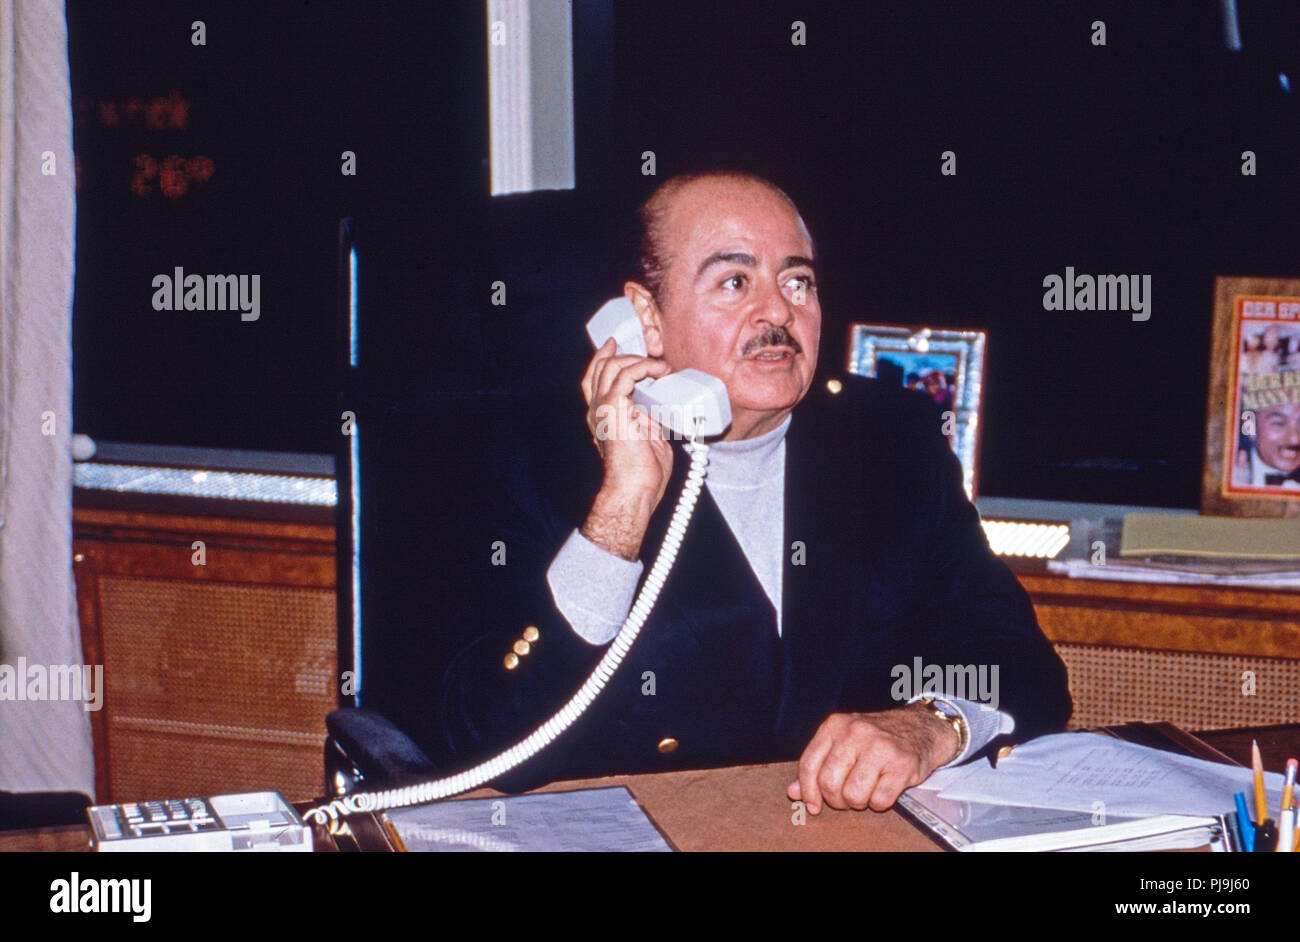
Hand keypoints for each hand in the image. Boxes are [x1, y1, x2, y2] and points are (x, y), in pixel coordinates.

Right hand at [579, 338, 674, 559]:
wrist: (635, 490)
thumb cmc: (642, 475)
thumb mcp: (648, 437)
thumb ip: (649, 417)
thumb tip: (663, 404)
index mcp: (602, 418)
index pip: (593, 380)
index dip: (602, 358)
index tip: (614, 345)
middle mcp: (596, 411)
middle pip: (599, 368)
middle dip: (622, 354)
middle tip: (648, 356)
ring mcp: (602, 409)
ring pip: (611, 366)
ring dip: (637, 361)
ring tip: (659, 367)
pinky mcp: (613, 409)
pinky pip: (625, 374)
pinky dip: (643, 367)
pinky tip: (658, 370)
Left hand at [786, 704, 960, 813]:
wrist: (920, 729)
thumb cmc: (876, 740)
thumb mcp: (842, 743)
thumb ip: (817, 766)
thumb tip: (794, 792)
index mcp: (835, 725)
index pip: (809, 764)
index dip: (808, 790)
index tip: (814, 805)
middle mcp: (855, 732)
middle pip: (829, 782)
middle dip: (835, 799)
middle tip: (846, 798)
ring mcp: (880, 746)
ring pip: (853, 794)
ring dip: (859, 802)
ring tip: (866, 791)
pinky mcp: (901, 764)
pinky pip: (880, 800)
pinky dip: (880, 802)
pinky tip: (883, 788)